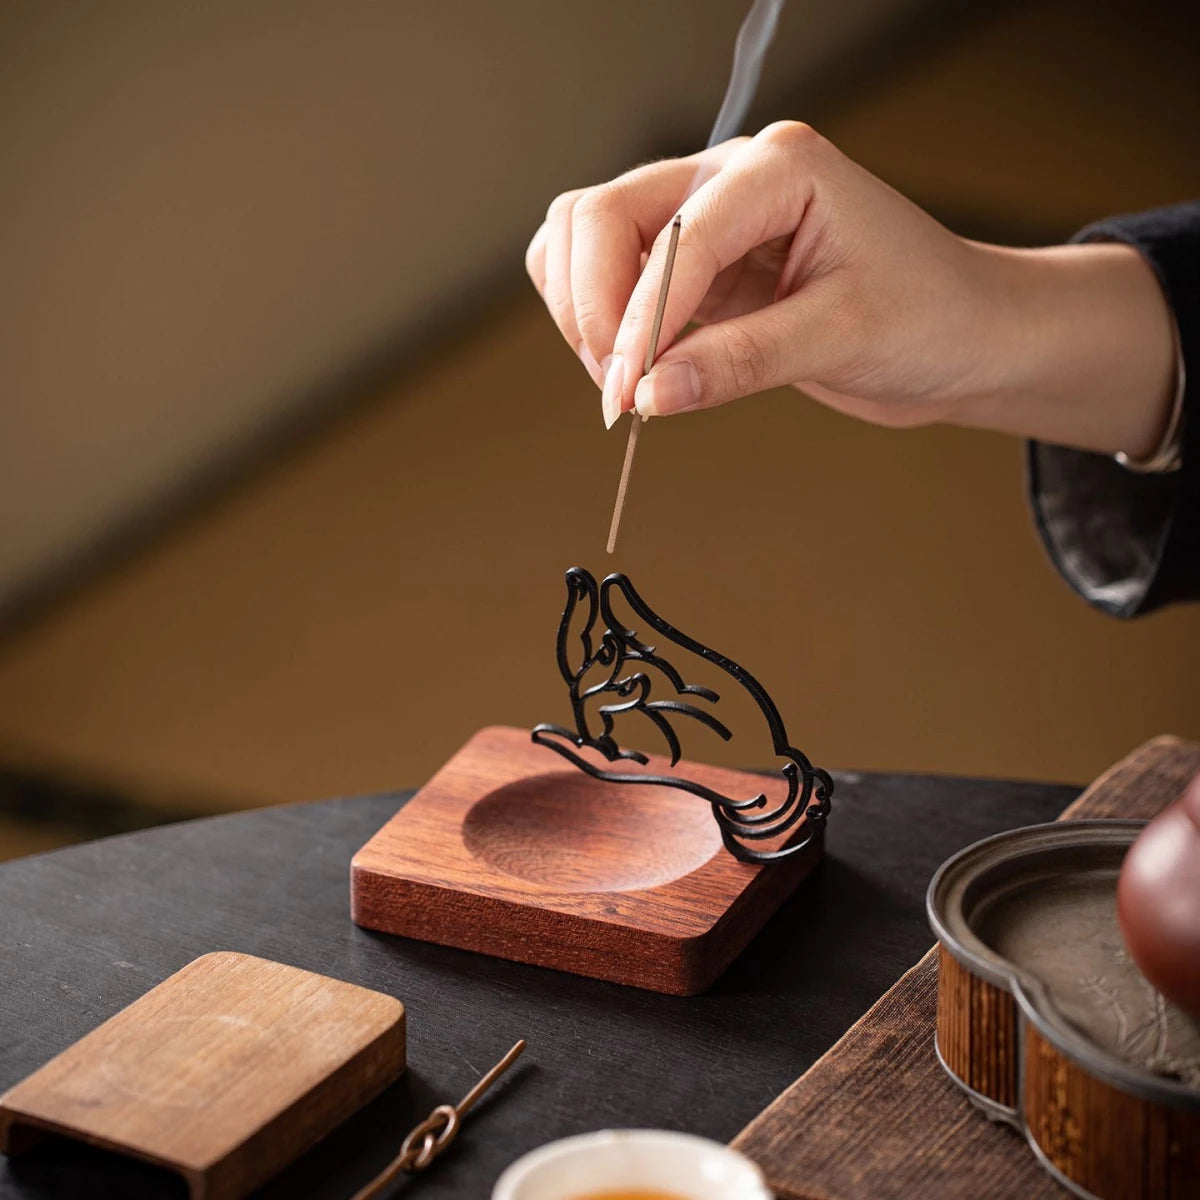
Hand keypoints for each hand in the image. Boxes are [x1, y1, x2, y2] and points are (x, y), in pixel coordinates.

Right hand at [526, 122, 1176, 458]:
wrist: (964, 337)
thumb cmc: (932, 316)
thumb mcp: (843, 337)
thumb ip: (741, 361)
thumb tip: (649, 394)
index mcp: (779, 168)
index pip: (675, 236)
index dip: (641, 320)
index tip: (629, 392)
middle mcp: (730, 180)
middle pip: (602, 216)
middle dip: (593, 306)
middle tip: (618, 389)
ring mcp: (704, 220)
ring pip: (586, 237)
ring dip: (582, 309)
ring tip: (623, 381)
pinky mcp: (694, 268)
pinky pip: (609, 278)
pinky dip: (596, 319)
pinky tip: (633, 367)